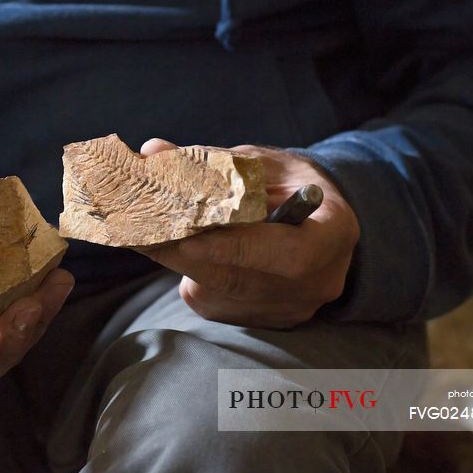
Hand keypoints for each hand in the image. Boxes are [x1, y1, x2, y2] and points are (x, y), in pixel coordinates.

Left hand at [138, 139, 357, 328]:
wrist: (317, 222)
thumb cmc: (289, 184)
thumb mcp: (261, 162)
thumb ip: (210, 161)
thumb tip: (152, 152)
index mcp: (333, 233)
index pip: (288, 255)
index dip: (236, 249)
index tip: (187, 239)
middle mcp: (318, 281)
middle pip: (242, 277)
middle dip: (184, 252)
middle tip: (139, 230)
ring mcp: (292, 308)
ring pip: (220, 290)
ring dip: (179, 262)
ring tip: (147, 233)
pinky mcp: (265, 321)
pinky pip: (215, 300)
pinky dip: (191, 273)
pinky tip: (181, 248)